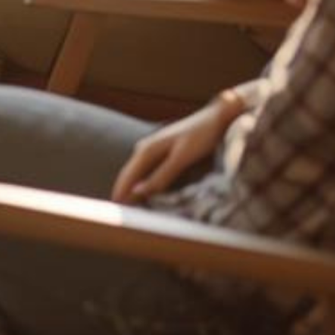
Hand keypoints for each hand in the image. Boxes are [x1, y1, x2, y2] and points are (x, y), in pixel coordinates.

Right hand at [111, 95, 238, 203]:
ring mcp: (152, 149)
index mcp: (146, 150)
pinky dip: (143, 183)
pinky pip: (146, 171)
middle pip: (129, 176)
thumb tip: (136, 192)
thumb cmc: (201, 136)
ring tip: (130, 209)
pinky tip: (145, 193)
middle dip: (123, 193)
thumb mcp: (181, 158)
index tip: (116, 215)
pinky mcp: (162, 152)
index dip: (120, 194)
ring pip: (137, 174)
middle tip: (121, 216)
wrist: (218, 118)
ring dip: (132, 189)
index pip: (126, 177)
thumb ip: (160, 176)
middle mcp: (145, 148)